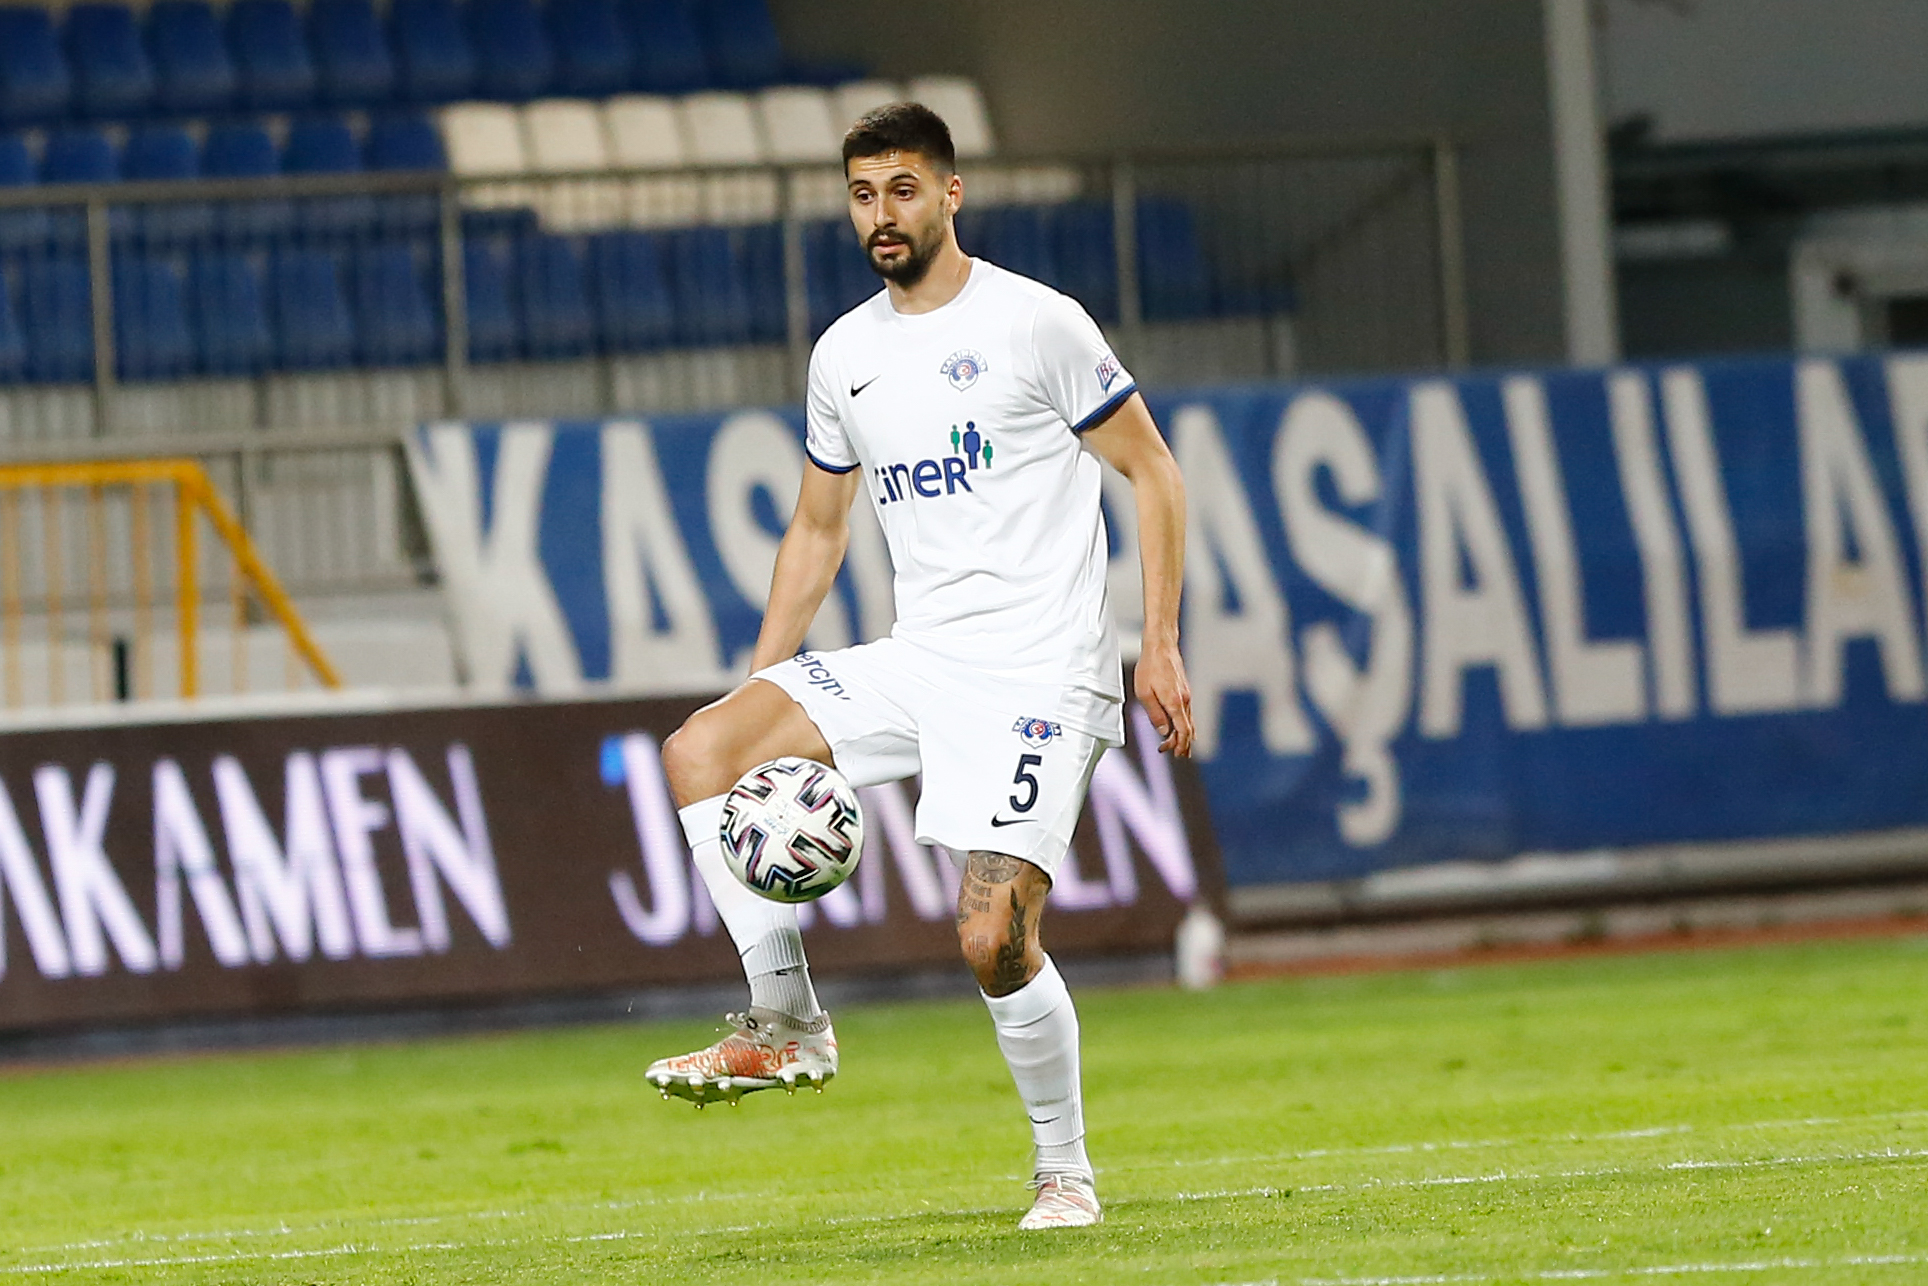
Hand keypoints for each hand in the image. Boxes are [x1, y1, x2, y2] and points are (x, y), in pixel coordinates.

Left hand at [1135, 639, 1194, 756]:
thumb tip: (1164, 731)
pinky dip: (1186, 723)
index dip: (1178, 745)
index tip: (1169, 752)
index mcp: (1175, 703)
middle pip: (1188, 729)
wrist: (1161, 646)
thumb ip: (1155, 714)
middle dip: (1183, 744)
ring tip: (1183, 747)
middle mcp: (1184, 700)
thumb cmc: (1149, 667)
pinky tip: (1182, 726)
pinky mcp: (1184, 689)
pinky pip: (1187, 712)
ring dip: (1185, 735)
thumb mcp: (1144, 694)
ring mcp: (1186, 694)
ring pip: (1190, 720)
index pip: (1183, 731)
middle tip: (1176, 755)